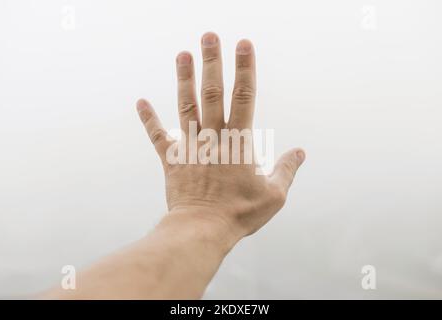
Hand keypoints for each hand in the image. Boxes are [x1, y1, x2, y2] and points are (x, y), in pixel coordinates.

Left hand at [137, 32, 304, 242]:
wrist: (203, 229)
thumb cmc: (240, 213)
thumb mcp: (274, 194)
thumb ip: (287, 169)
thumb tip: (300, 152)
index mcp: (239, 141)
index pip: (244, 97)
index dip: (245, 69)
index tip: (243, 45)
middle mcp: (213, 136)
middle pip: (212, 92)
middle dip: (212, 62)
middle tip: (209, 36)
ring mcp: (190, 146)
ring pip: (186, 106)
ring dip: (184, 79)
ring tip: (182, 54)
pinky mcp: (172, 159)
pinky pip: (158, 136)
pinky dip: (149, 119)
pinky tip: (141, 101)